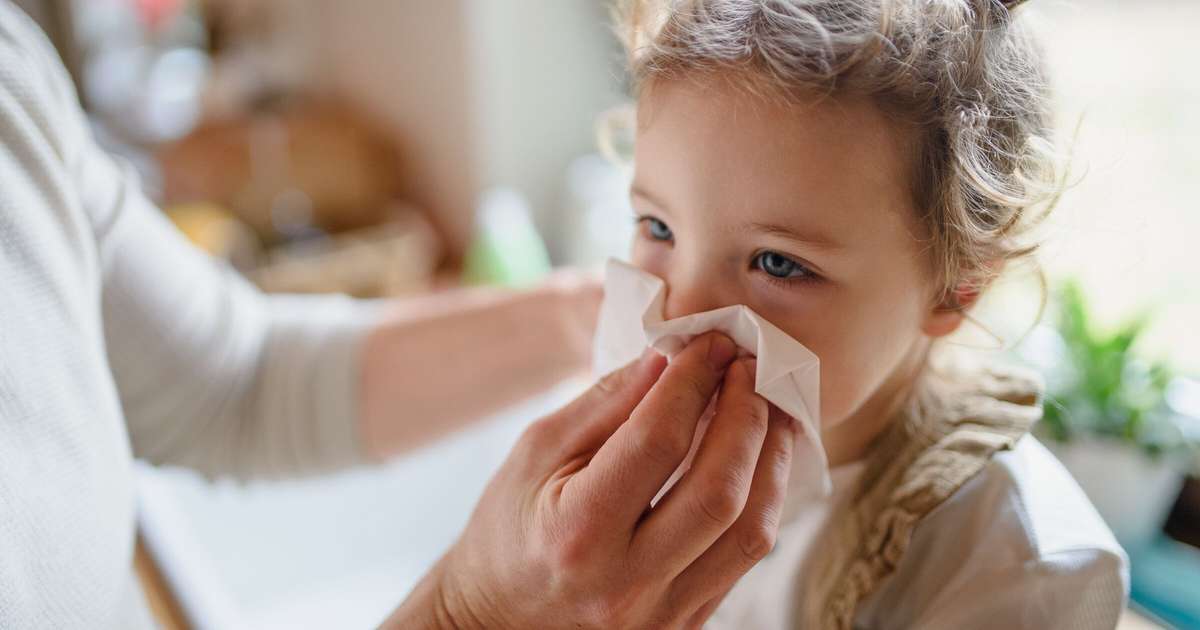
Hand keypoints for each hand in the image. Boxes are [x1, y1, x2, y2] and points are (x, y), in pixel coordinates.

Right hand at [384, 332, 796, 628]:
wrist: (501, 621)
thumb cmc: (508, 529)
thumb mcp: (536, 453)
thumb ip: (605, 404)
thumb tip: (669, 359)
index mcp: (578, 532)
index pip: (658, 442)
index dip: (693, 383)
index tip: (712, 345)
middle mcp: (627, 582)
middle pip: (719, 491)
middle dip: (747, 416)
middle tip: (749, 369)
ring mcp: (663, 614)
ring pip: (752, 532)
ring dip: (770, 459)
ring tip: (769, 409)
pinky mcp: (687, 624)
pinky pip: (745, 558)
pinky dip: (761, 498)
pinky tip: (756, 459)